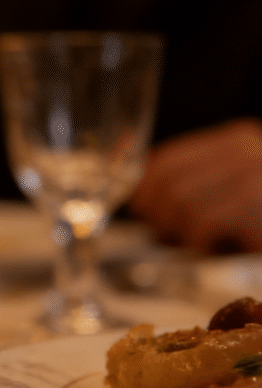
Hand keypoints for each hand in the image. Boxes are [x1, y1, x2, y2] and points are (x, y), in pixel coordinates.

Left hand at [129, 118, 261, 252]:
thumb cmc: (257, 224)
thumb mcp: (226, 195)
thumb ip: (189, 185)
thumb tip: (137, 194)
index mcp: (236, 140)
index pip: (167, 158)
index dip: (144, 188)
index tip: (144, 212)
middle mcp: (246, 150)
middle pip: (168, 181)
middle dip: (160, 215)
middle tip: (173, 235)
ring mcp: (254, 175)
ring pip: (181, 202)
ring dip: (182, 232)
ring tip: (203, 242)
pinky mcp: (255, 206)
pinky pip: (202, 224)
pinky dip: (200, 243)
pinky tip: (219, 247)